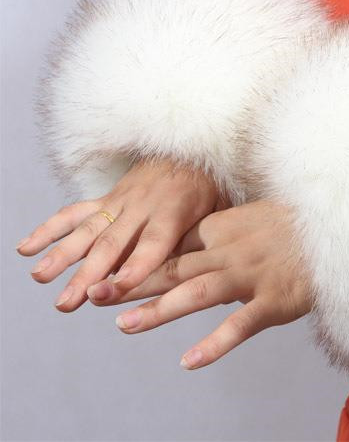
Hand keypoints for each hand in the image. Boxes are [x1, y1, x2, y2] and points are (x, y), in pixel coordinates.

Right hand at [16, 156, 226, 311]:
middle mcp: (142, 207)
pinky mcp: (108, 199)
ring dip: (62, 254)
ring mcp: (121, 202)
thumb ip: (209, 243)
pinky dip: (50, 229)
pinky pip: (75, 212)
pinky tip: (26, 248)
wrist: (191, 149)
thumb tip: (219, 284)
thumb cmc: (209, 188)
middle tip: (69, 303)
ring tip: (40, 278)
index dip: (137, 265)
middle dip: (89, 274)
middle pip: (113, 244)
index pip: (154, 244)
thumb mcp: (219, 212)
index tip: (118, 288)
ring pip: (88, 230)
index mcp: (174, 212)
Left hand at [86, 200, 312, 369]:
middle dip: (133, 282)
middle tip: (94, 294)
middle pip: (174, 267)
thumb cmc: (296, 224)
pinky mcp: (274, 300)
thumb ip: (223, 232)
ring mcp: (251, 275)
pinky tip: (189, 361)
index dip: (138, 258)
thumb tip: (196, 245)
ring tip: (124, 325)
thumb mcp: (253, 217)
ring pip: (196, 292)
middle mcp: (231, 251)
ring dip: (159, 309)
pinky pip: (239, 325)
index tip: (107, 266)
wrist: (337, 229)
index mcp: (224, 229)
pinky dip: (214, 344)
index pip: (172, 244)